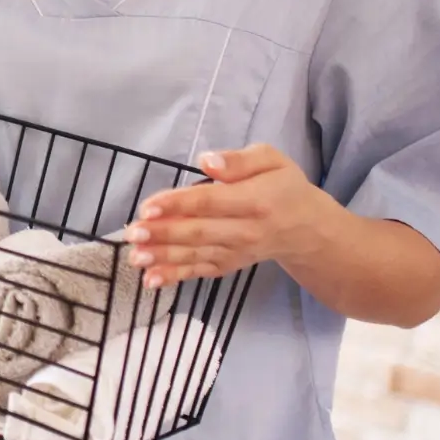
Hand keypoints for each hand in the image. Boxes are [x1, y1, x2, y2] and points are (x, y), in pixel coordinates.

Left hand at [125, 143, 338, 289]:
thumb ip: (239, 160)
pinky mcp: (228, 264)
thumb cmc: (283, 187)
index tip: (149, 207)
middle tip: (133, 233)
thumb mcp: (272, 161)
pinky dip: (175, 277)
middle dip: (163, 234)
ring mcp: (236, 252)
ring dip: (163, 257)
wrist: (306, 228)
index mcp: (254, 201)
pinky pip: (199, 272)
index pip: (209, 202)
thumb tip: (207, 161)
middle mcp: (245, 231)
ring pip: (195, 255)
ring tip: (134, 257)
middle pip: (198, 232)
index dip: (178, 205)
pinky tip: (151, 279)